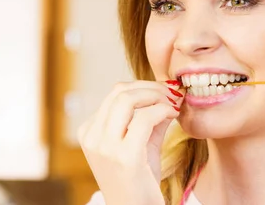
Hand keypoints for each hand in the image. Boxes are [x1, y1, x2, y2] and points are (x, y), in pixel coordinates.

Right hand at [78, 80, 183, 204]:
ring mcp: (105, 148)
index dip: (145, 86)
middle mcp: (92, 138)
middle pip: (120, 91)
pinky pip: (144, 118)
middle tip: (173, 94)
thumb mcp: (142, 141)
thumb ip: (151, 116)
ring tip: (174, 104)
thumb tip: (171, 91)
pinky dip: (162, 109)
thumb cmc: (140, 178)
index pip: (116, 93)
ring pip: (128, 99)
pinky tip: (173, 114)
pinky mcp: (124, 157)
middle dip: (152, 87)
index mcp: (90, 132)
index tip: (167, 90)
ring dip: (157, 95)